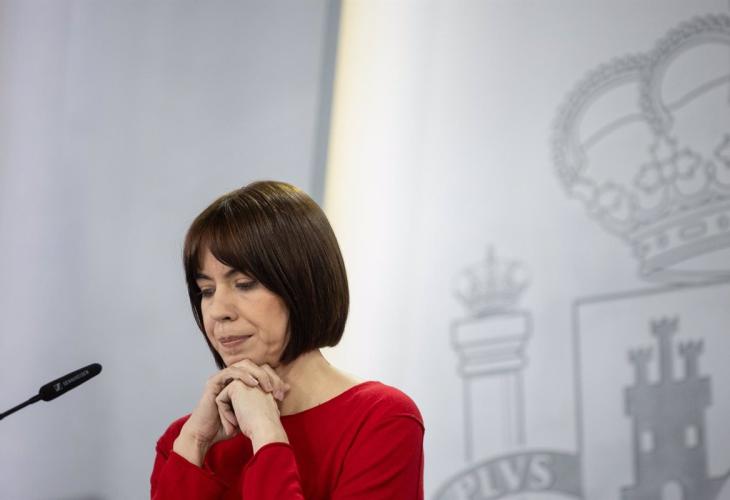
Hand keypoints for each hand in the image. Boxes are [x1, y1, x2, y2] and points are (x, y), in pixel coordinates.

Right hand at [173, 361, 288, 463]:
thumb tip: (287, 388)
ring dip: (258, 375)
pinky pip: (230, 372)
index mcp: (241, 382)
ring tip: (267, 388)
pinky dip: (244, 376)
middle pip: (254, 365)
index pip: (261, 371)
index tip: (282, 394)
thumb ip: (267, 399)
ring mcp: (222, 378)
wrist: (210, 436)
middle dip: (268, 375)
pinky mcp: (214, 382)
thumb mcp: (254, 411)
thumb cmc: (231, 426)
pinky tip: (253, 384)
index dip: (274, 379)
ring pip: (243, 365)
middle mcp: (232, 377)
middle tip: (276, 390)